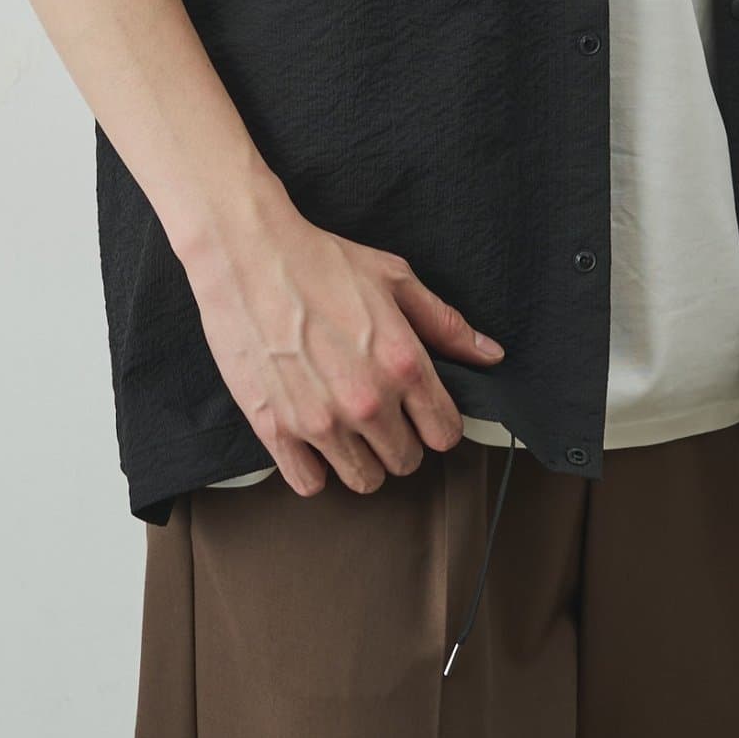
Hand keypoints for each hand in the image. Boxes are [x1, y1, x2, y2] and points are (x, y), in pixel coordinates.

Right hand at [181, 198, 502, 496]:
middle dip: (399, 440)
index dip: (436, 423)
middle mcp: (367, 400)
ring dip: (360, 458)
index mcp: (404, 363)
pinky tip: (312, 436)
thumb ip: (444, 323)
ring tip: (346, 425)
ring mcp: (320, 420)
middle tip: (379, 412)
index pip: (446, 433)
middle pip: (406, 462)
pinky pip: (310, 483)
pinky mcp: (276, 430)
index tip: (420, 411)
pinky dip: (313, 467)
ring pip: (363, 480)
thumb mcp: (393, 279)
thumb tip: (489, 354)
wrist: (249, 253)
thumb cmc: (321, 260)